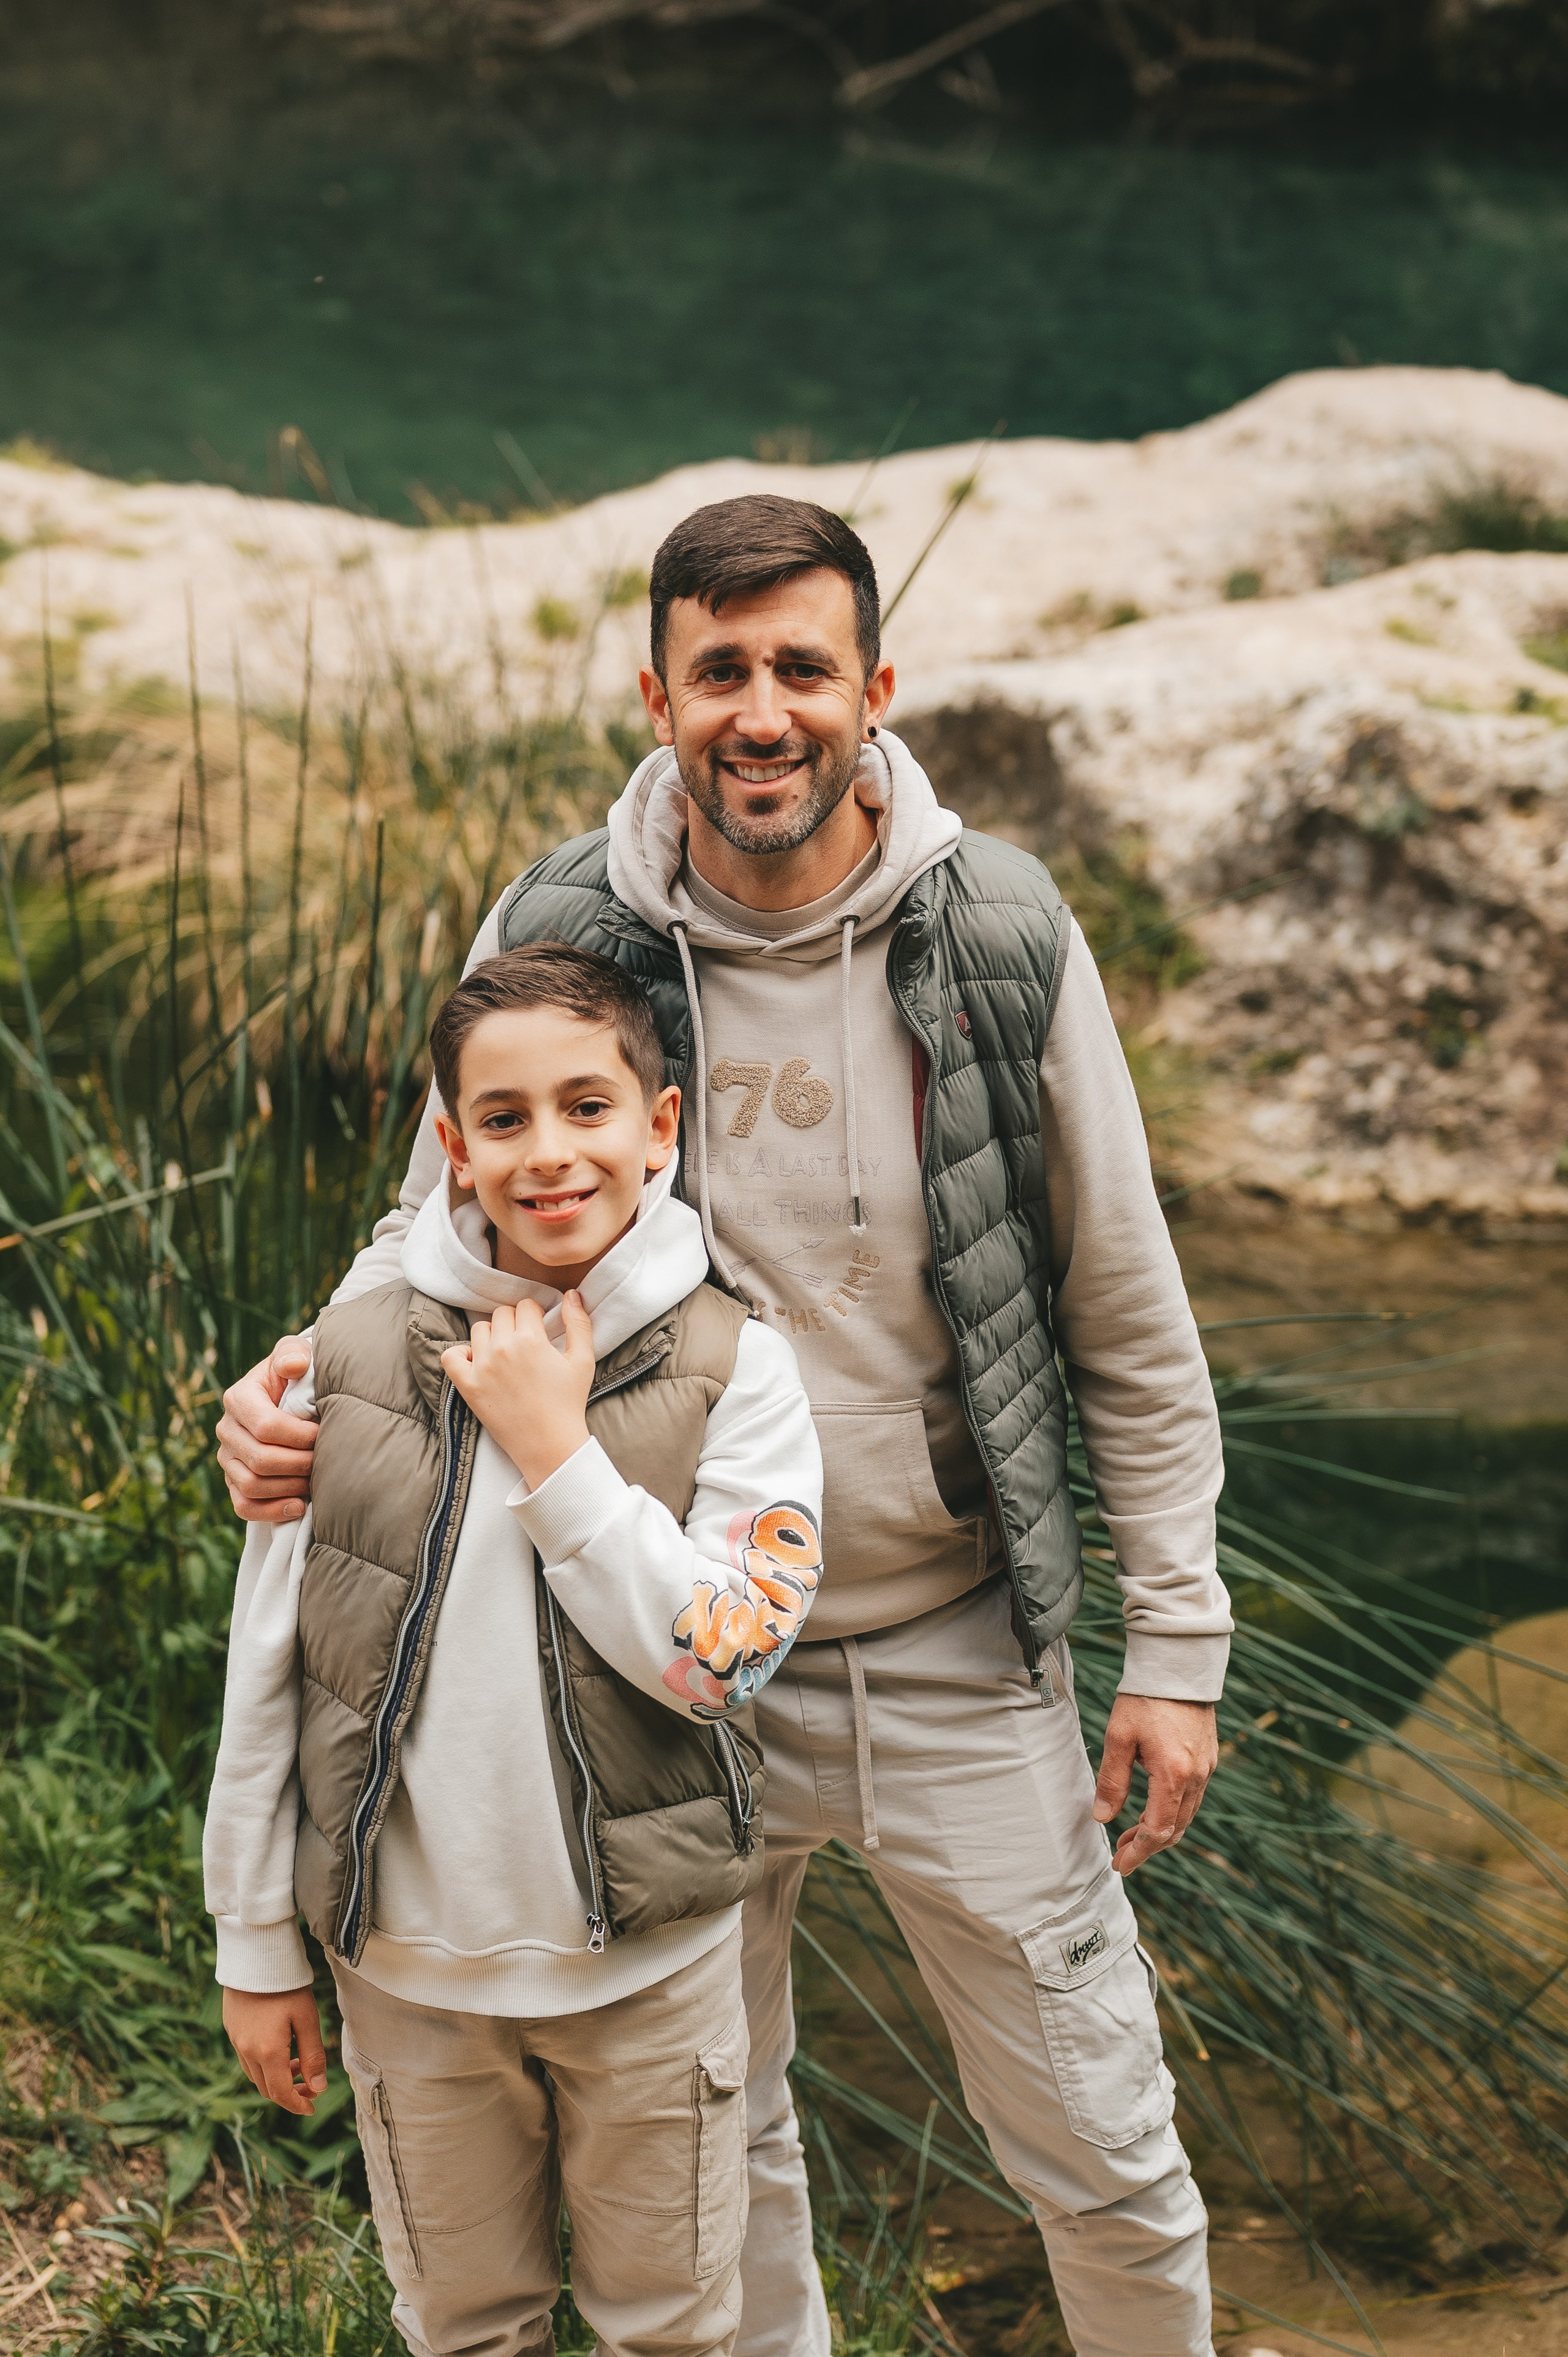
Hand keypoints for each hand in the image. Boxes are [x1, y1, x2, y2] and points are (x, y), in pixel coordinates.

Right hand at [216, 1339, 316, 1522]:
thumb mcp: (295, 1355)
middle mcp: (227, 1429)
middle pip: (260, 1459)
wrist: (292, 1398)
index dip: (299, 1436)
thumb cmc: (297, 1376)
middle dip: (299, 1464)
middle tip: (326, 1460)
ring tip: (316, 1480)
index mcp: (239, 1398)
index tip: (323, 1434)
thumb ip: (293, 1354)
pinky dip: (271, 1511)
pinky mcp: (233, 1481)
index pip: (266, 1426)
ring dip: (290, 1487)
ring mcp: (227, 1458)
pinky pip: (244, 1506)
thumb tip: (294, 1366)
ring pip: (252, 1485)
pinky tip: (299, 1506)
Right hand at [223, 1984, 327, 2114]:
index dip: (297, 2104)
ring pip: (256, 2075)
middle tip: (311, 2086)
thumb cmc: (286, 1985)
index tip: (312, 2107)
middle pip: (267, 2088)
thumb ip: (313, 2055)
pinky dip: (265, 2064)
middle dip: (290, 2093)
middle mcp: (246, 2051)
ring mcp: (236, 2041)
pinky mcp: (232, 2029)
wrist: (255, 1956)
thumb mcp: (307, 2018)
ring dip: (277, 2078)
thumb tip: (318, 2087)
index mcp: (267, 2052)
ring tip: (299, 2064)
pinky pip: (247, 2059)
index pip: (281, 2092)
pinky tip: (281, 2049)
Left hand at [441, 1293, 594, 1489]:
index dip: (535, 1316)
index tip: (539, 1332)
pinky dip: (461, 1354)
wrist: (549, 1444)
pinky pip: (451, 1356)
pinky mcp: (468, 1386)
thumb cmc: (568, 1403)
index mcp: (531, 1338)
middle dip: (514, 1323)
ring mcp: (482, 1366)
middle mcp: (503, 1348)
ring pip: (479, 1330)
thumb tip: (571, 1294)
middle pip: (502, 1314)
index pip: (525, 1306)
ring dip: (491, 1336)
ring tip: (505, 1355)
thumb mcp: (583, 1360)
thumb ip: (579, 1323)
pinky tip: (477, 1362)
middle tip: (524, 1345)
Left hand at [1093, 1695, 1217, 1875]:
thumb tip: (1103, 1818)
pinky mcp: (1208, 1757)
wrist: (1179, 1664)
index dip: (1138, 1852)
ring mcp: (1206, 1767)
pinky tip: (1152, 1807)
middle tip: (1121, 1855)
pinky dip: (1172, 1811)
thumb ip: (1112, 1780)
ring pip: (1186, 1814)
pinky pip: (1192, 1797)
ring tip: (1131, 1835)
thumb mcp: (1119, 1737)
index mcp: (1174, 1775)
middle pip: (1175, 1828)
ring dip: (1160, 1830)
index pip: (1158, 1830)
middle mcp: (1196, 1776)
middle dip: (1147, 1847)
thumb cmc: (1146, 1697)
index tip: (1120, 1865)